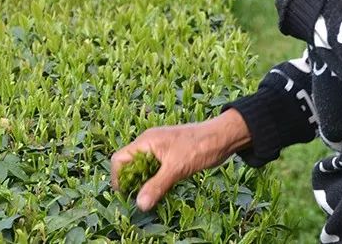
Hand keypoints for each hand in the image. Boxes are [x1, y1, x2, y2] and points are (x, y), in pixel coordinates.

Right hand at [109, 110, 249, 210]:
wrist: (222, 137)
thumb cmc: (199, 147)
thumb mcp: (176, 168)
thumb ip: (157, 186)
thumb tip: (140, 204)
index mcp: (146, 141)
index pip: (120, 159)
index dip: (118, 177)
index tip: (127, 194)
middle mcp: (150, 143)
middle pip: (129, 164)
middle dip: (131, 181)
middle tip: (140, 197)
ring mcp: (160, 149)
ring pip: (143, 167)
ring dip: (144, 182)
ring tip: (151, 196)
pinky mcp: (170, 155)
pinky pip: (155, 168)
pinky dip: (155, 179)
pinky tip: (163, 190)